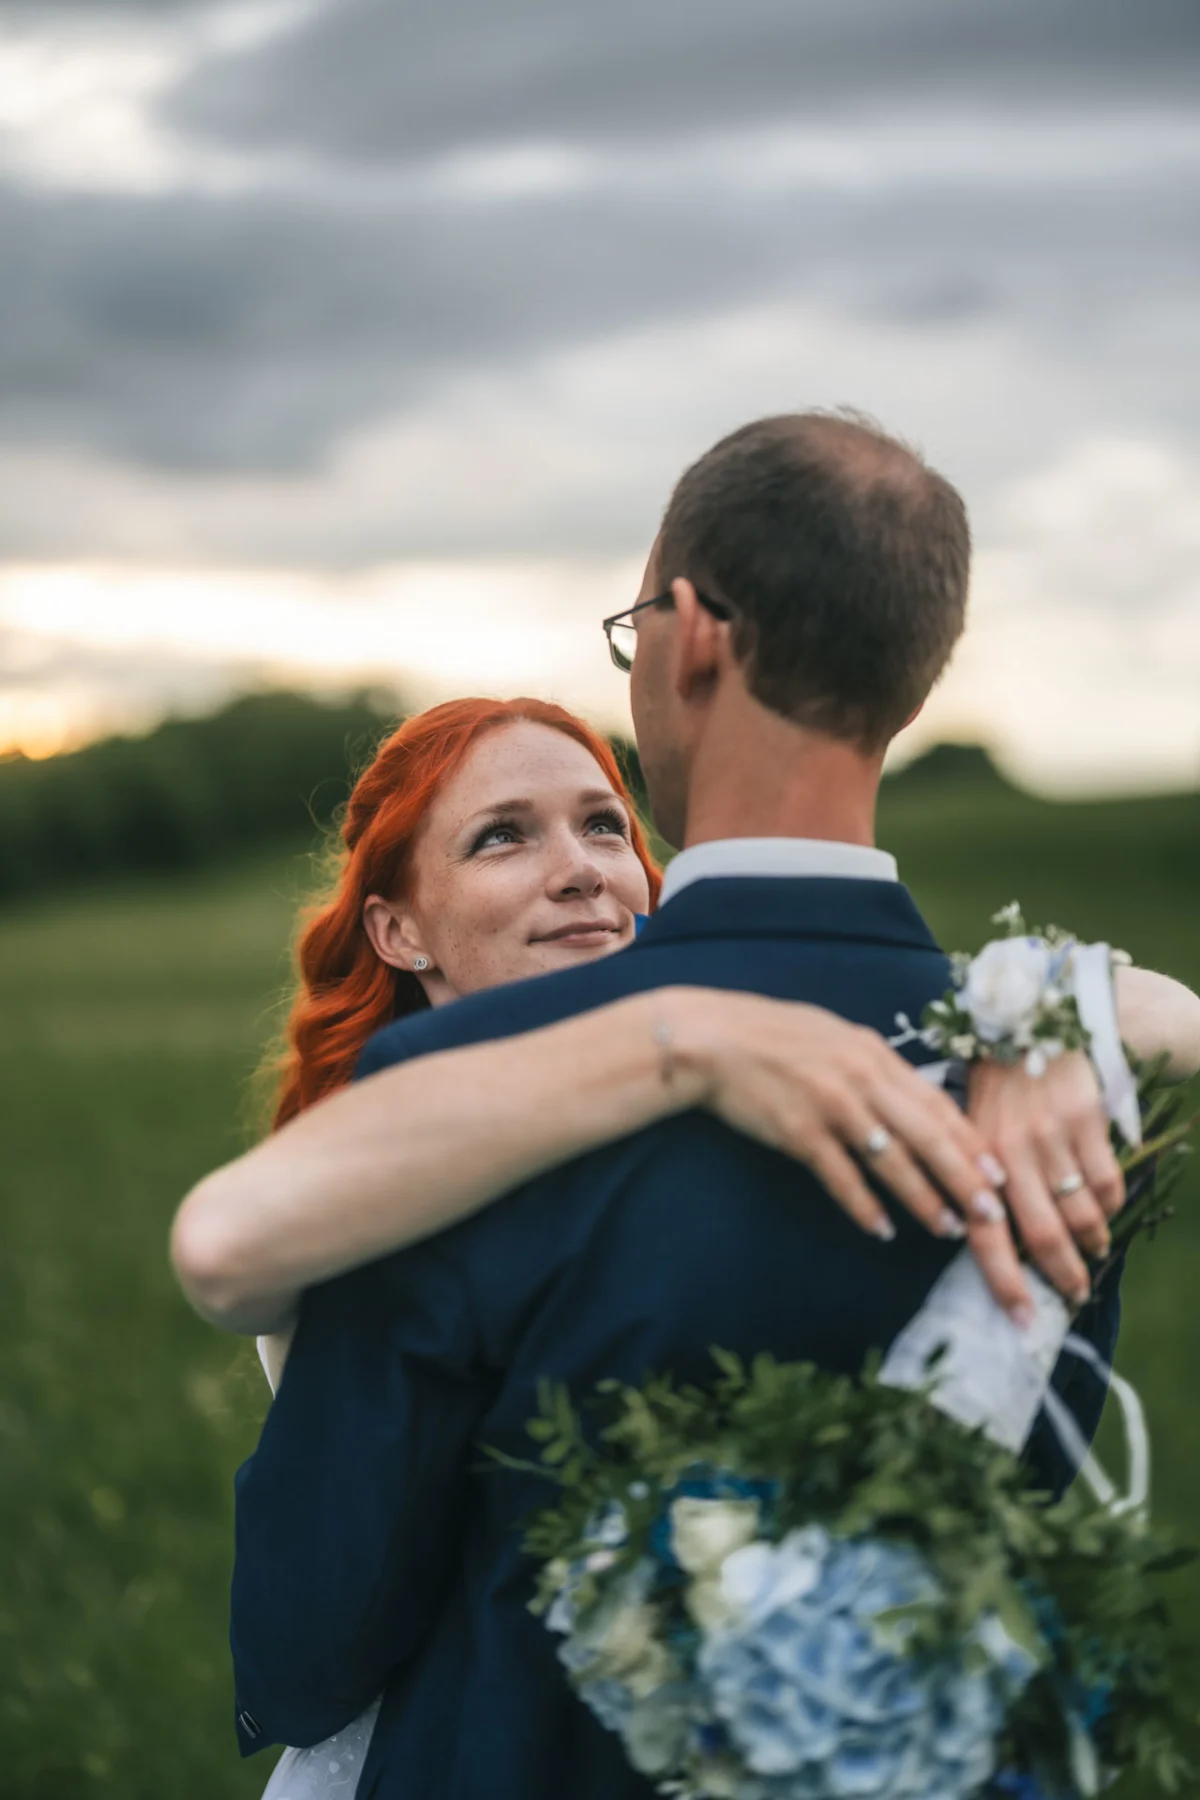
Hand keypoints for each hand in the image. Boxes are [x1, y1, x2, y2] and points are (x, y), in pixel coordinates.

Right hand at [676, 992, 1029, 1313]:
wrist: (714, 1040)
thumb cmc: (773, 1038)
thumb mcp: (836, 1038)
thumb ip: (875, 1067)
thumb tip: (912, 1098)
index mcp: (874, 1054)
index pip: (936, 1103)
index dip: (970, 1141)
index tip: (999, 1172)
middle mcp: (861, 1078)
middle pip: (927, 1135)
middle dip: (963, 1177)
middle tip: (990, 1211)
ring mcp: (832, 1106)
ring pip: (892, 1161)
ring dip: (923, 1198)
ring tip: (947, 1228)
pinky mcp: (799, 1131)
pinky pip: (841, 1176)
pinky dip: (863, 1205)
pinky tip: (882, 1228)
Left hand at [967, 1051, 1124, 1306]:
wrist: (1026, 1018)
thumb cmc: (993, 1084)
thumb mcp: (969, 1127)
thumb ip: (978, 1178)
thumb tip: (994, 1238)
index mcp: (973, 1157)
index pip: (985, 1234)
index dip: (1004, 1282)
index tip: (1023, 1320)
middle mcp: (1010, 1151)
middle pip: (1043, 1235)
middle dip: (1063, 1275)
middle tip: (1075, 1294)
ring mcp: (1051, 1136)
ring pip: (1082, 1215)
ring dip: (1092, 1244)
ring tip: (1094, 1251)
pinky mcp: (1087, 1119)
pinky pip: (1107, 1182)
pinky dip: (1110, 1205)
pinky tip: (1104, 1207)